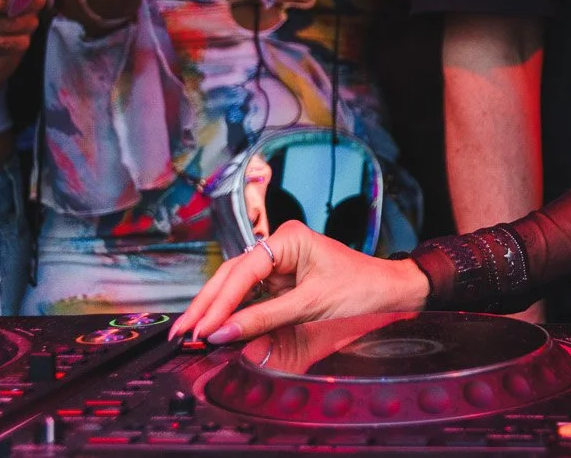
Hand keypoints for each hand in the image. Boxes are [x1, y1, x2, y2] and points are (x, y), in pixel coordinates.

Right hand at [169, 221, 429, 343]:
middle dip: (207, 305)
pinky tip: (214, 326)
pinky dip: (231, 312)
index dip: (220, 302)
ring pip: (235, 285)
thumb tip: (223, 332)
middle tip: (182, 332)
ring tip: (188, 333)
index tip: (203, 328)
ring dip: (213, 309)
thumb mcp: (311, 303)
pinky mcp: (280, 280)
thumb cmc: (360, 287)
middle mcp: (279, 245)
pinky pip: (249, 295)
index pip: (243, 270)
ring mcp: (278, 262)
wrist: (389, 289)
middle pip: (232, 275)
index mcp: (288, 238)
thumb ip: (265, 317)